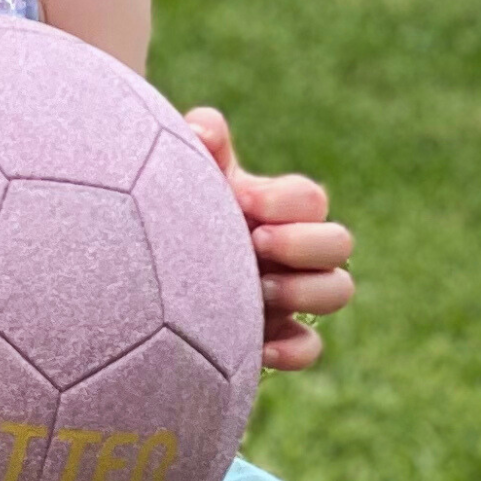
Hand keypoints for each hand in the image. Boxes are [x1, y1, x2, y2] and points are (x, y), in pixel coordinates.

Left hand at [184, 107, 353, 371]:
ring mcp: (289, 292)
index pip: (309, 198)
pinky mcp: (274, 334)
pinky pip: (310, 348)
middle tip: (256, 244)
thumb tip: (204, 130)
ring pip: (338, 290)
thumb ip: (198, 140)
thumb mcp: (181, 170)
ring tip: (258, 290)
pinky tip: (259, 347)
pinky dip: (295, 349)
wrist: (140, 267)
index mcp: (273, 206)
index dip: (285, 201)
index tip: (243, 201)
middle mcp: (292, 248)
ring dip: (306, 291)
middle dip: (304, 243)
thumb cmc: (167, 208)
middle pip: (340, 242)